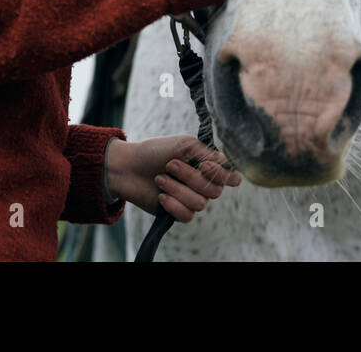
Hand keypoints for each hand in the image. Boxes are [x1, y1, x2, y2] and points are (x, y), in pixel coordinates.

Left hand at [106, 136, 241, 222]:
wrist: (128, 167)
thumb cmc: (156, 152)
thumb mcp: (183, 144)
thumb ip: (207, 153)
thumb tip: (226, 163)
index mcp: (208, 166)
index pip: (232, 177)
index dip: (224, 175)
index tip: (204, 164)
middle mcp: (203, 184)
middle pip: (215, 191)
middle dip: (190, 177)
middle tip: (170, 164)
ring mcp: (191, 199)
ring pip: (200, 204)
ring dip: (177, 189)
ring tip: (160, 178)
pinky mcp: (178, 213)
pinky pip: (188, 216)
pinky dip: (173, 205)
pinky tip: (161, 196)